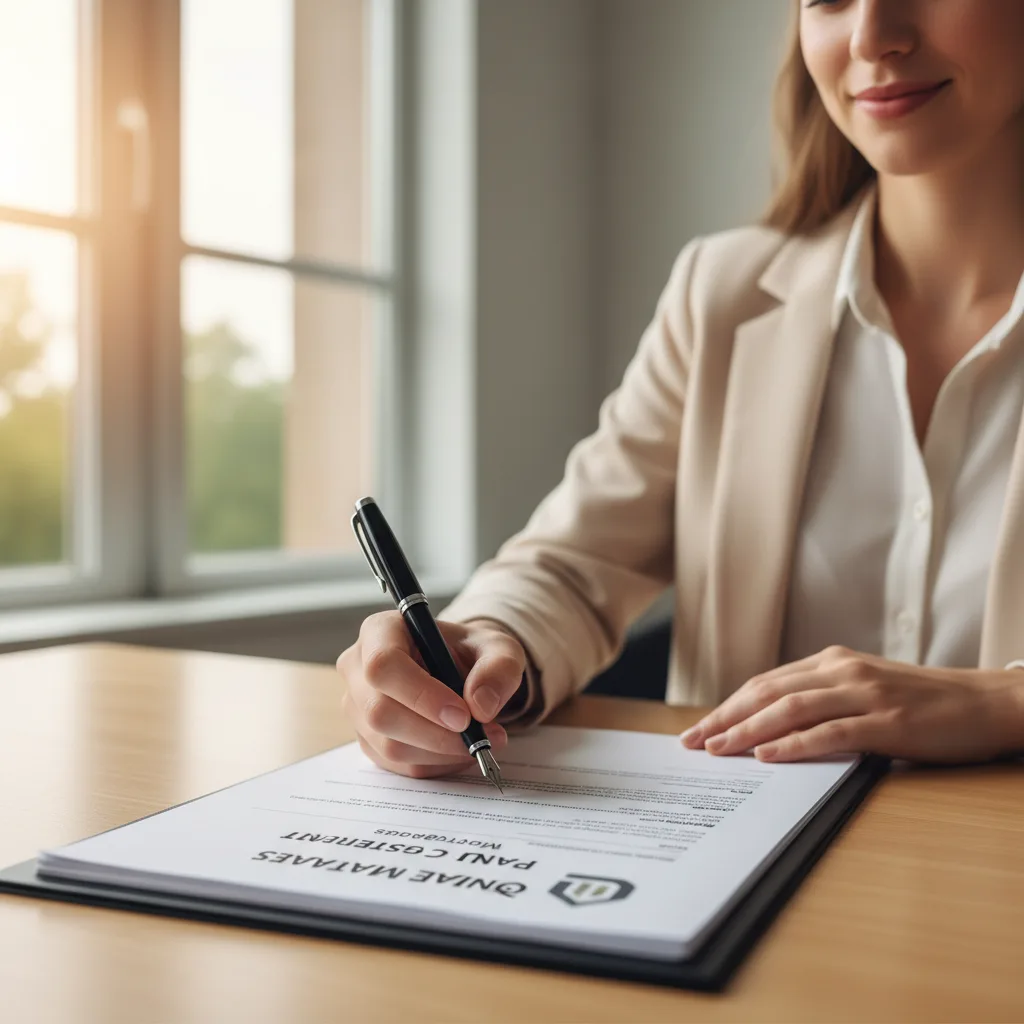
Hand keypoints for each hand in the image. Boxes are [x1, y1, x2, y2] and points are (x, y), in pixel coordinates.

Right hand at [337, 611, 526, 777]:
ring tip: (479, 740)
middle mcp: (358, 668)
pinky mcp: (368, 739)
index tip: (463, 715)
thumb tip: (481, 705)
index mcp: (380, 631)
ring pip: (388, 745)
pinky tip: (460, 750)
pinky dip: (435, 764)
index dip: (421, 694)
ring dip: (440, 752)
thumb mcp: (498, 648)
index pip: (384, 664)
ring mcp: (358, 707)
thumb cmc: (471, 653)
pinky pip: (397, 765)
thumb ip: (498, 668)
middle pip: (380, 711)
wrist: (460, 671)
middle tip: (481, 735)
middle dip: (435, 733)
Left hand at [680, 646, 1023, 763]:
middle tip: (693, 742)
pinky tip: (769, 755)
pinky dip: (795, 744)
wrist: (984, 702)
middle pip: (767, 693)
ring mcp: (864, 694)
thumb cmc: (922, 702)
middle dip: (725, 718)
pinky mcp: (887, 721)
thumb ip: (822, 699)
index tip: (699, 728)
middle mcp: (842, 671)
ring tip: (719, 749)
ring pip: (791, 709)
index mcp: (832, 663)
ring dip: (748, 730)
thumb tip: (770, 726)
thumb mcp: (863, 689)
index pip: (764, 684)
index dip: (727, 706)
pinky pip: (831, 732)